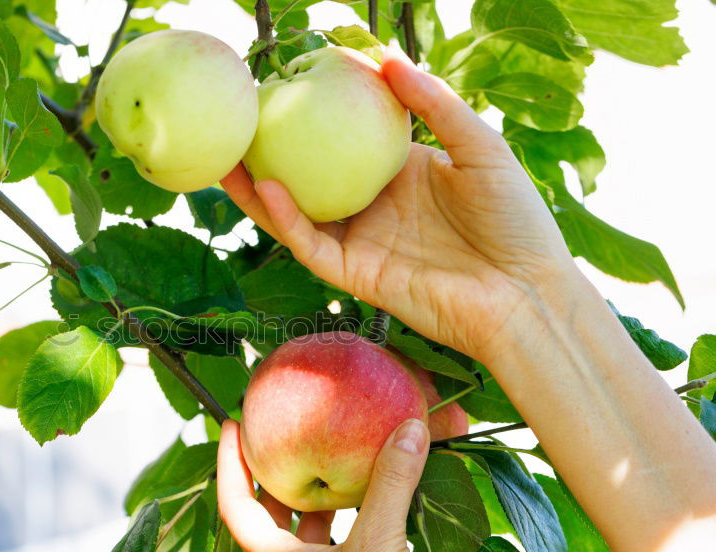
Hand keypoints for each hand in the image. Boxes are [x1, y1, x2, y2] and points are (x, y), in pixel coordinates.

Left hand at [217, 418, 451, 551]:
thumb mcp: (376, 545)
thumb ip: (390, 484)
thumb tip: (407, 429)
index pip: (235, 503)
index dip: (229, 463)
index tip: (233, 425)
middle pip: (269, 513)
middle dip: (275, 474)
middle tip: (282, 435)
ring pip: (308, 528)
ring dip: (316, 494)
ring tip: (330, 456)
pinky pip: (342, 541)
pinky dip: (351, 514)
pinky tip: (372, 497)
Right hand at [222, 46, 577, 362]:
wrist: (526, 294)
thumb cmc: (516, 220)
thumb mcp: (480, 147)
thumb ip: (435, 104)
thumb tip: (387, 57)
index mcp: (401, 173)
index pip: (345, 140)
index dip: (314, 116)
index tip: (283, 83)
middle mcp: (374, 206)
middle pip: (308, 178)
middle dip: (269, 155)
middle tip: (234, 124)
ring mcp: (363, 242)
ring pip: (297, 215)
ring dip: (258, 191)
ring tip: (225, 158)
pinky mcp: (357, 276)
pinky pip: (312, 245)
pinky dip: (287, 220)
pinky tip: (268, 188)